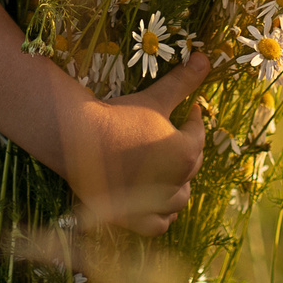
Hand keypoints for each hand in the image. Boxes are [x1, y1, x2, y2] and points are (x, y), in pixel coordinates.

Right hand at [66, 54, 211, 234]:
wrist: (76, 137)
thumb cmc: (118, 115)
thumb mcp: (155, 98)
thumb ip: (183, 81)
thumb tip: (206, 58)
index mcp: (185, 153)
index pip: (198, 135)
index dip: (194, 121)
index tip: (190, 112)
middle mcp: (175, 183)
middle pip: (191, 168)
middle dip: (187, 151)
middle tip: (177, 138)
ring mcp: (153, 204)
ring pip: (179, 199)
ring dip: (180, 186)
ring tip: (173, 174)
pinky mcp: (132, 219)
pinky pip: (157, 224)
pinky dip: (162, 217)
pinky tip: (159, 205)